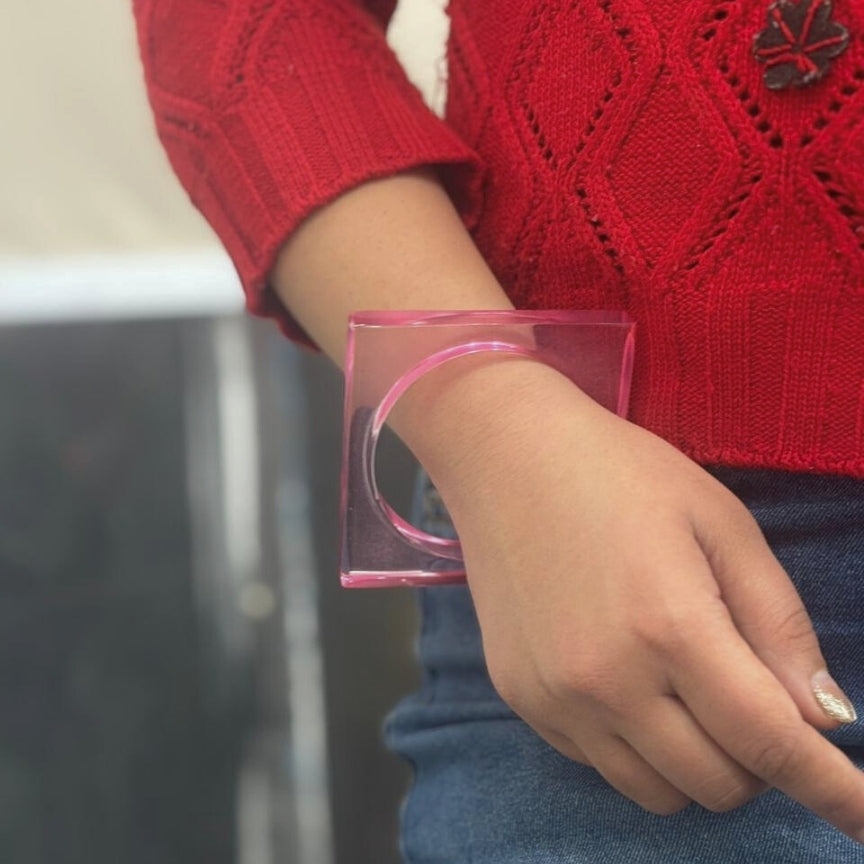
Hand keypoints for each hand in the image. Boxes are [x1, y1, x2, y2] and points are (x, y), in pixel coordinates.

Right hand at [405, 359, 863, 840]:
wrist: (504, 454)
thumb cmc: (620, 472)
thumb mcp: (720, 522)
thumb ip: (777, 622)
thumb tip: (823, 716)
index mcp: (670, 625)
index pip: (770, 741)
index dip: (832, 790)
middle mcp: (606, 680)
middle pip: (718, 784)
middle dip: (759, 759)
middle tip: (749, 694)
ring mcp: (554, 696)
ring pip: (658, 793)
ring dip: (697, 763)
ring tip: (687, 691)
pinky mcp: (519, 696)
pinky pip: (600, 762)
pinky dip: (636, 744)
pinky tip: (625, 677)